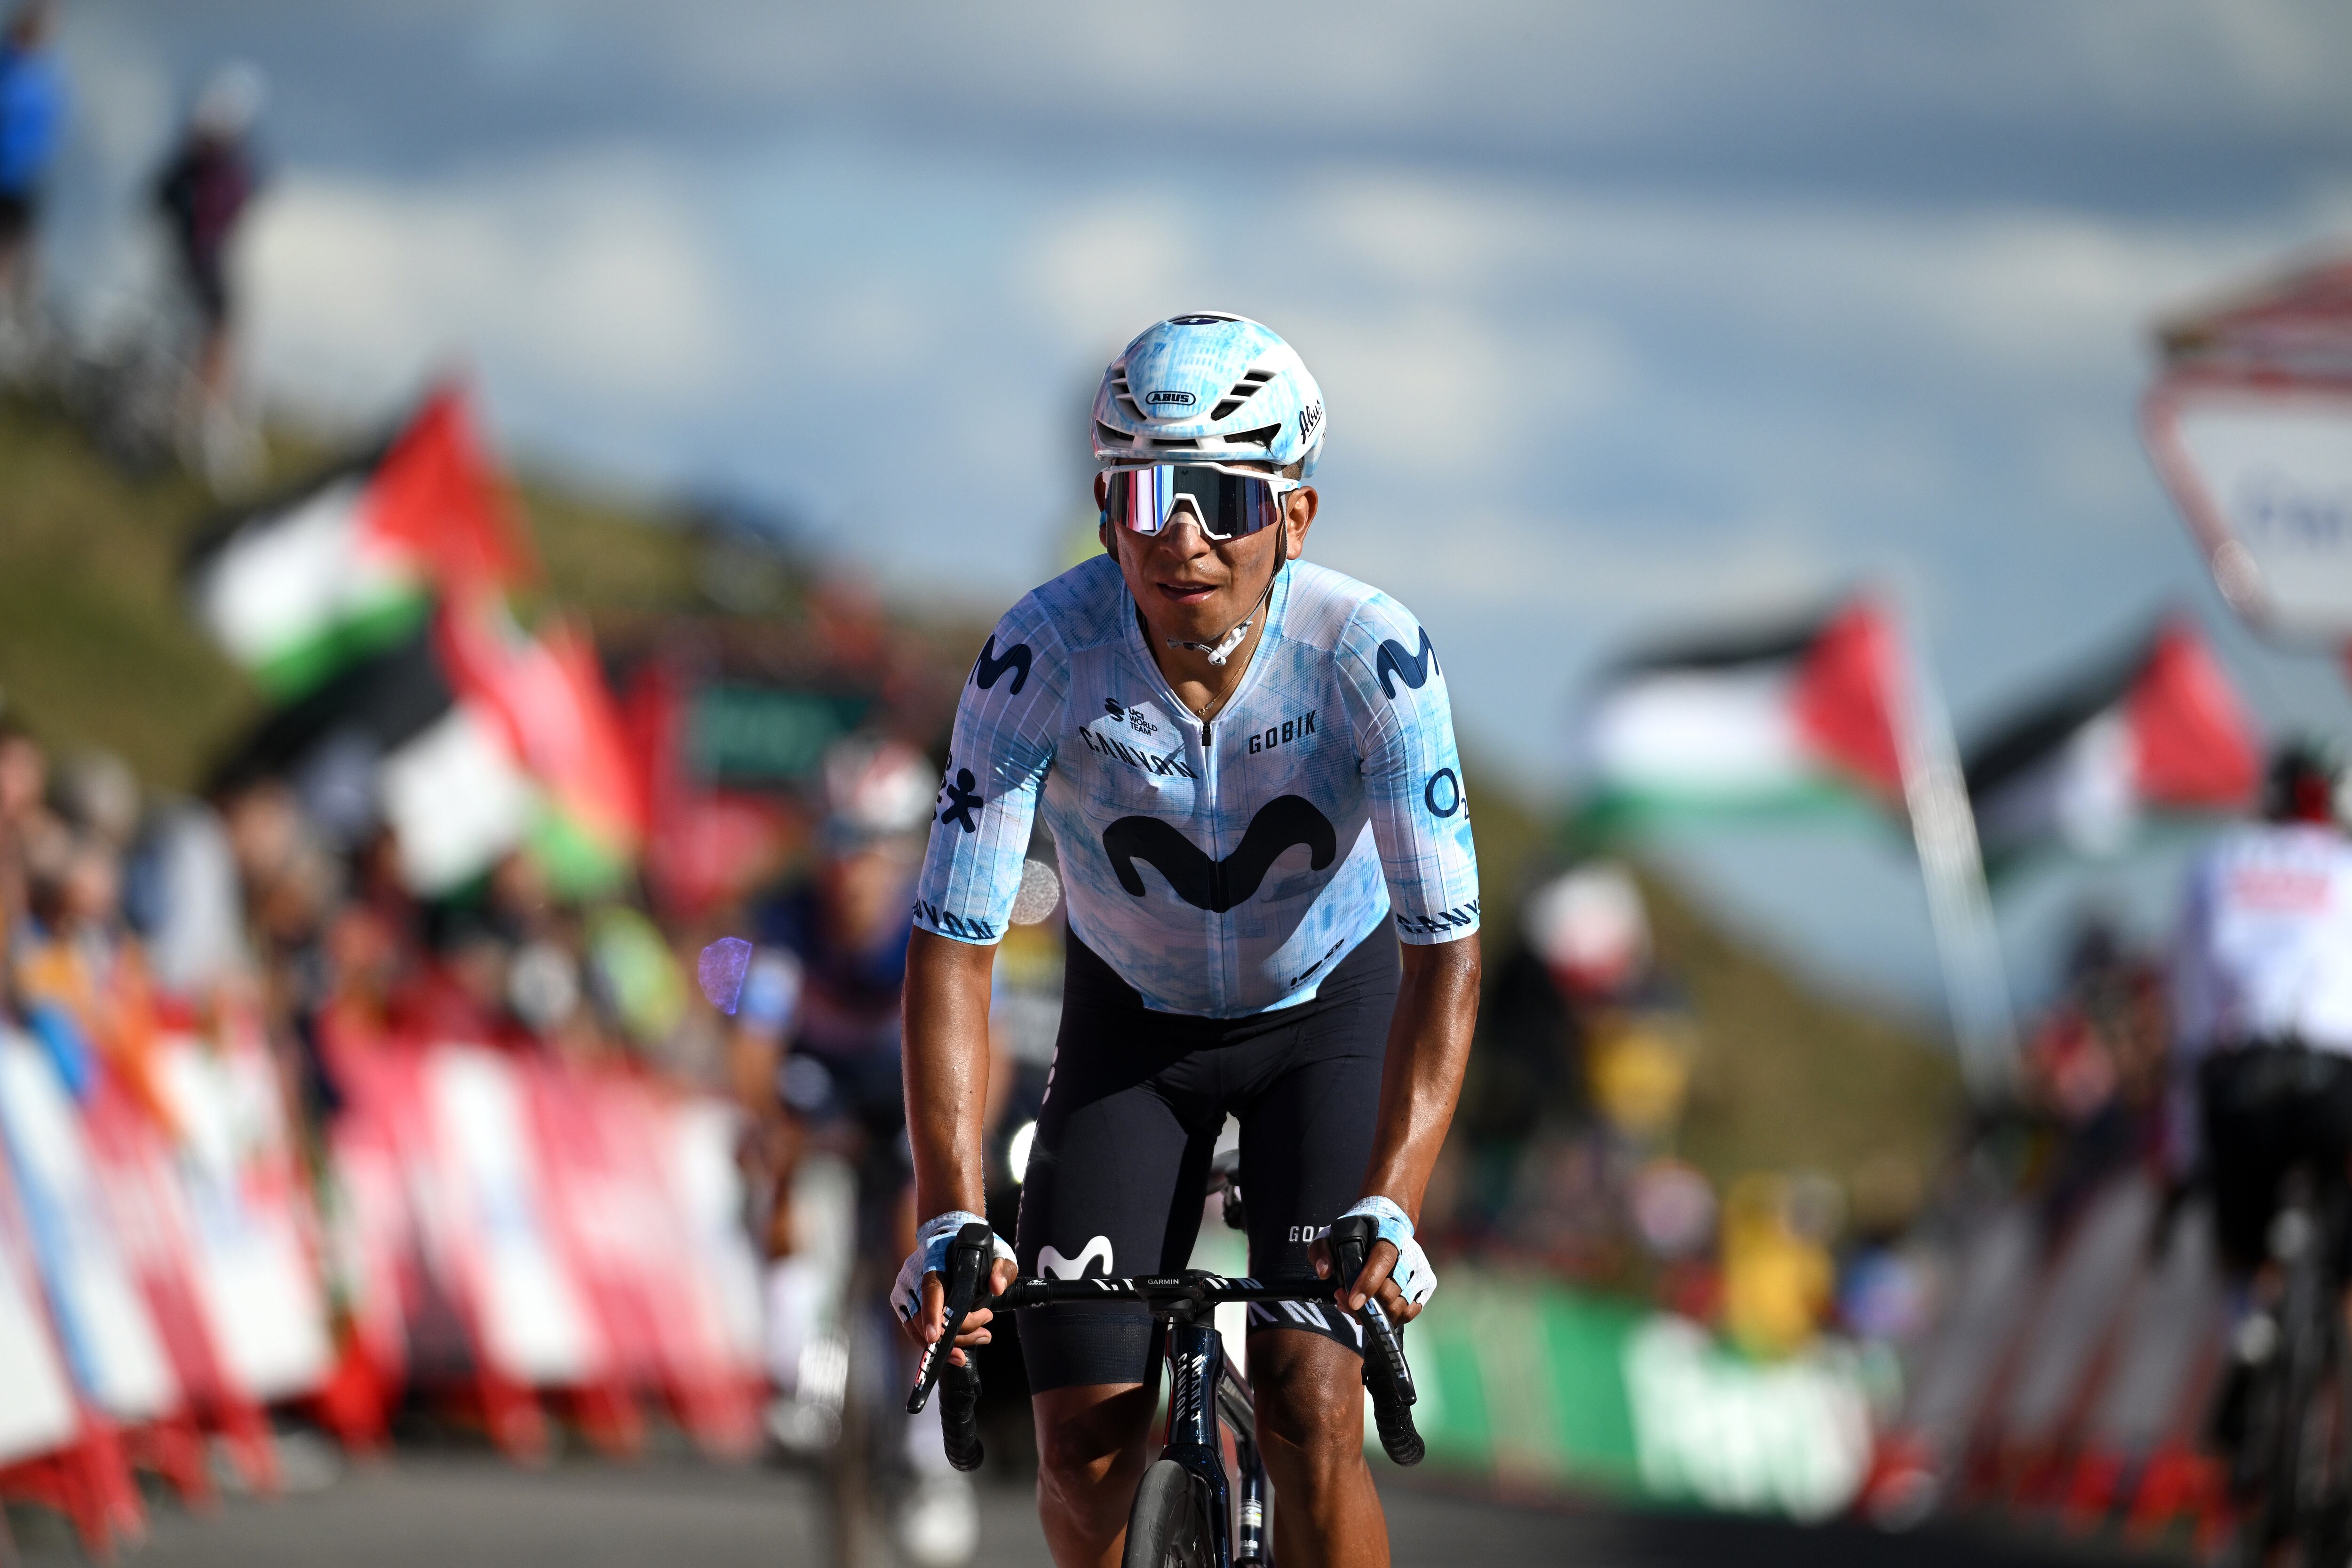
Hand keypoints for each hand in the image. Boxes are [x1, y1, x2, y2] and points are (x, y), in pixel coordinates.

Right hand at [901, 1254, 1020, 1367]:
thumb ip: (1001, 1268)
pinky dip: (936, 1344)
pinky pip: (915, 1331)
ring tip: (980, 1337)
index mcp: (934, 1259)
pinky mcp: (904, 1304)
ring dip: (950, 1342)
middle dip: (956, 1334)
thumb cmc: (973, 1250)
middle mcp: (913, 1275)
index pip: (930, 1288)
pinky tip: (958, 1348)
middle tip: (985, 1334)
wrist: (950, 1240)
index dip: (931, 1313)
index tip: (935, 1336)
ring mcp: (905, 1290)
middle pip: (925, 1315)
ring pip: (919, 1328)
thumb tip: (997, 1287)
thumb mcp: (995, 1254)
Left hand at [1309, 1233, 1423, 1325]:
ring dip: (1376, 1315)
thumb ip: (1322, 1251)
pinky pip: (1410, 1312)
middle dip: (1365, 1304)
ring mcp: (1420, 1271)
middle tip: (1343, 1299)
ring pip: (1400, 1306)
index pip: (1383, 1260)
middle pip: (1390, 1291)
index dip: (1369, 1283)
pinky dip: (1391, 1318)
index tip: (1353, 1300)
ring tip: (1356, 1306)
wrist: (1386, 1224)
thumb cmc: (1357, 1233)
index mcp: (1388, 1236)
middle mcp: (1410, 1254)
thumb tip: (1325, 1273)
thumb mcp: (1332, 1235)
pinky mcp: (1426, 1285)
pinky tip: (1374, 1311)